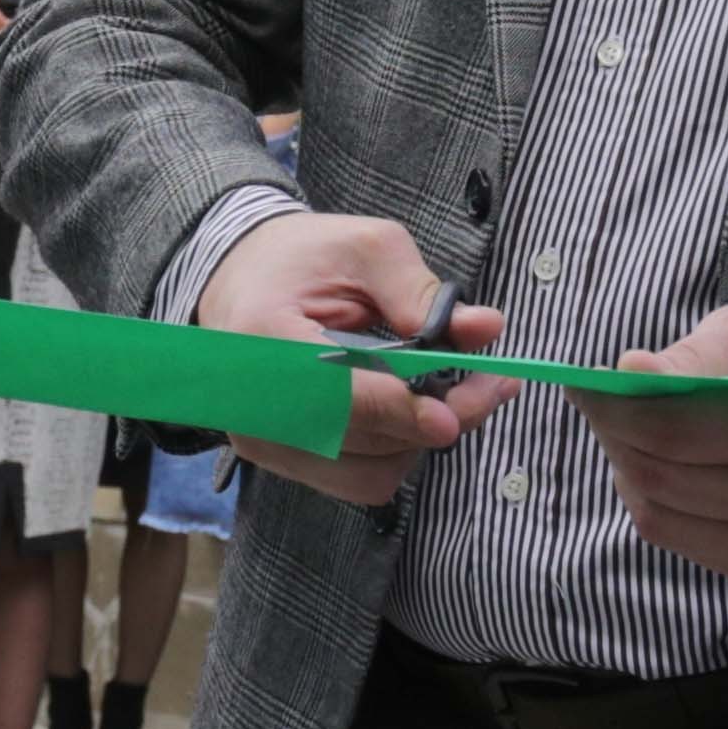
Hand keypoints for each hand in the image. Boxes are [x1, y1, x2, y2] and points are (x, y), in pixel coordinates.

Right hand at [194, 211, 501, 506]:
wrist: (239, 280)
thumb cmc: (300, 258)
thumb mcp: (364, 249)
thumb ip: (420, 291)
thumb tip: (484, 328)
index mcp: (265, 341)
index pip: (340, 399)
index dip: (403, 411)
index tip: (457, 411)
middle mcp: (256, 408)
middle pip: (364, 444)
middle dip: (435, 420)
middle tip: (488, 386)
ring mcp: (266, 442)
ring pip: (369, 475)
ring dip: (418, 440)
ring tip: (450, 394)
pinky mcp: (283, 459)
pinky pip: (356, 478)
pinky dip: (395, 451)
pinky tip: (410, 410)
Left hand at [577, 302, 727, 591]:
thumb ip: (693, 355)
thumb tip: (626, 370)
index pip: (673, 427)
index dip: (612, 404)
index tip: (581, 379)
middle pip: (658, 471)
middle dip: (613, 430)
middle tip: (600, 398)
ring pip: (655, 509)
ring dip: (626, 464)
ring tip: (634, 426)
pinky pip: (672, 536)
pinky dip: (650, 496)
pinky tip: (666, 464)